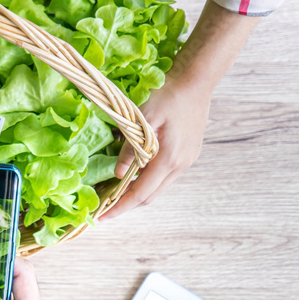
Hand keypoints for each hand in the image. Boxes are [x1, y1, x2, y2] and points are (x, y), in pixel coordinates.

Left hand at [99, 75, 209, 220]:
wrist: (197, 81)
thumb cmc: (169, 96)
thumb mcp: (142, 119)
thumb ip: (130, 148)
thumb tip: (118, 173)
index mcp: (169, 159)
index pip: (141, 193)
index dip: (120, 207)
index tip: (102, 217)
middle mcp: (181, 165)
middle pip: (150, 195)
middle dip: (127, 204)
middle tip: (104, 206)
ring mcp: (187, 160)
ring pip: (159, 186)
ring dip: (138, 192)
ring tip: (115, 191)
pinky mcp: (188, 154)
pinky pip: (165, 175)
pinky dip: (148, 180)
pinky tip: (134, 174)